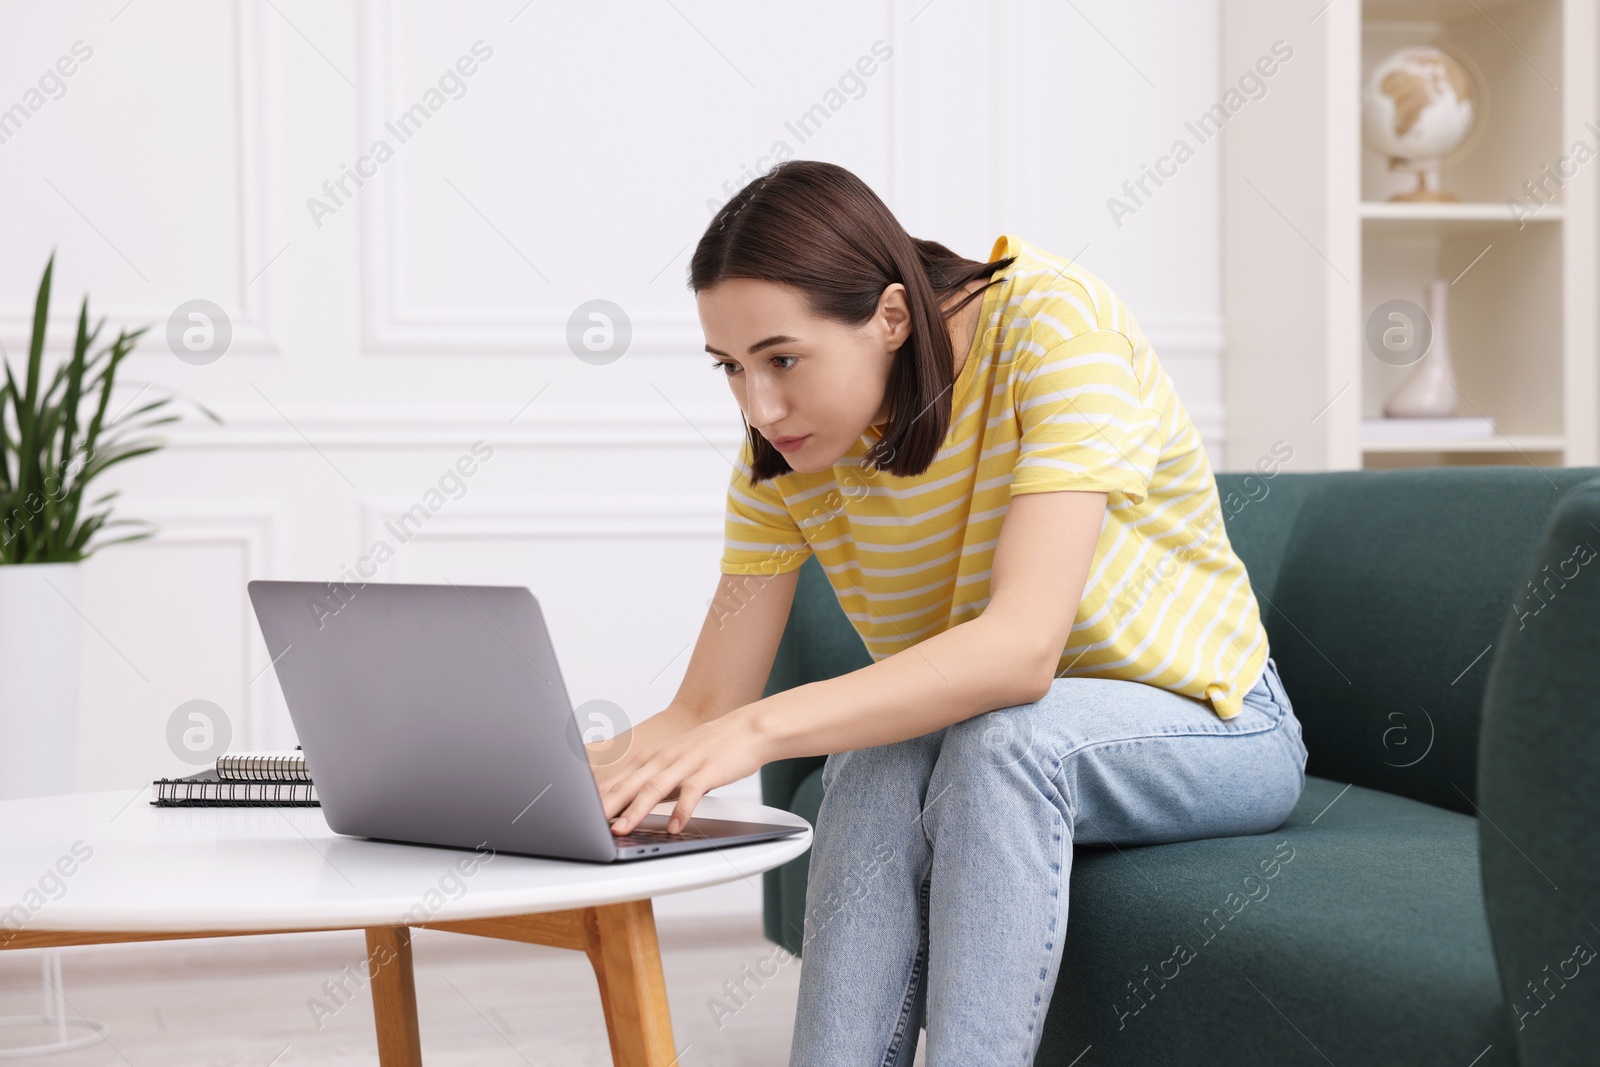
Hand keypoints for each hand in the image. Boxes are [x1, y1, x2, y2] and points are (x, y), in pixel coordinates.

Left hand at [598, 709, 768, 834]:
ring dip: (636, 810)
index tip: (580, 815)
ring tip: (622, 829)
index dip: (599, 798)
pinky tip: (675, 826)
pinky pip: (693, 792)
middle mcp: (665, 759)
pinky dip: (682, 810)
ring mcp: (686, 764)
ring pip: (655, 787)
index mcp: (654, 758)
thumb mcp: (675, 762)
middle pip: (630, 783)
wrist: (748, 728)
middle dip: (607, 805)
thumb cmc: (710, 748)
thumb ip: (654, 782)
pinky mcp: (708, 770)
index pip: (620, 780)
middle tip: (588, 824)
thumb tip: (630, 806)